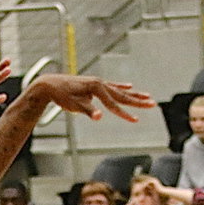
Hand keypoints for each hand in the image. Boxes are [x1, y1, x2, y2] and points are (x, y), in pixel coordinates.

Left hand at [32, 74, 154, 121]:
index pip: (114, 104)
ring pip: (120, 91)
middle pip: (122, 95)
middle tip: (153, 104)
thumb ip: (88, 111)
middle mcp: (100, 83)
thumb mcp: (74, 105)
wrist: (50, 84)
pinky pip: (112, 87)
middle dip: (138, 101)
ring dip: (134, 94)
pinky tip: (130, 86)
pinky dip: (122, 88)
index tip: (136, 121)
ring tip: (147, 97)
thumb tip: (99, 117)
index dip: (125, 114)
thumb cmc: (61, 95)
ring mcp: (98, 83)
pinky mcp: (95, 85)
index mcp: (97, 88)